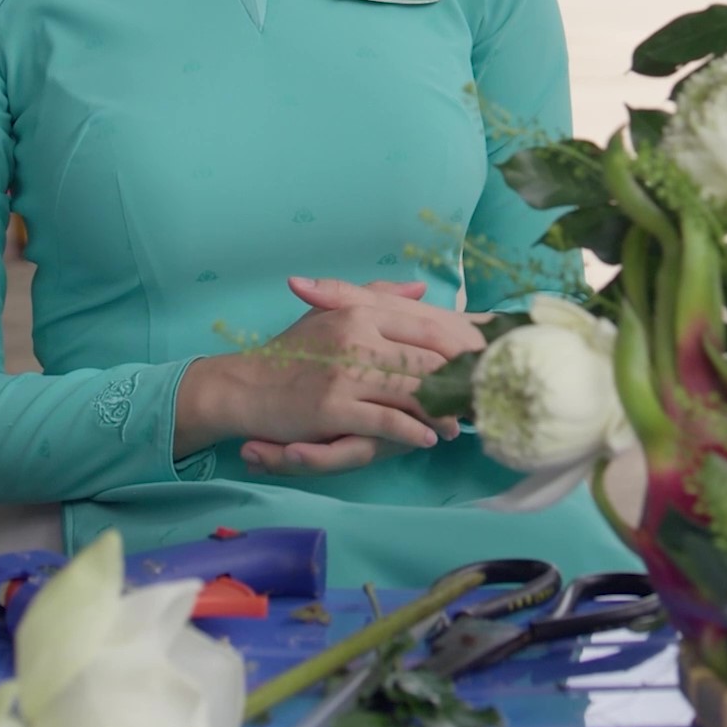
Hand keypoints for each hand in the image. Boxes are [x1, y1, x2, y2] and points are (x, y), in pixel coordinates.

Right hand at [178, 277, 475, 464]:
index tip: (481, 364)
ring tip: (459, 423)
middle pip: (426, 359)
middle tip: (479, 398)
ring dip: (440, 411)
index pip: (425, 327)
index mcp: (360, 311)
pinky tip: (427, 439)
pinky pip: (386, 420)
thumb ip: (377, 297)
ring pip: (411, 390)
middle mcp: (356, 336)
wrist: (244, 386)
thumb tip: (419, 288)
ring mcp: (345, 373)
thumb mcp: (332, 314)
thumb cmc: (293, 352)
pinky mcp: (335, 407)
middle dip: (457, 381)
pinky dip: (412, 431)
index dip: (459, 347)